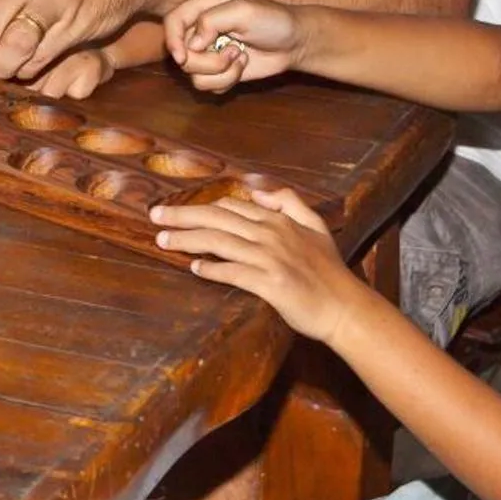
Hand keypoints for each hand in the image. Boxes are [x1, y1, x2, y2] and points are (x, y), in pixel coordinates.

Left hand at [152, 187, 366, 343]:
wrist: (346, 308)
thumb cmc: (330, 271)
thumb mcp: (315, 227)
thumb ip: (290, 203)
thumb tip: (259, 192)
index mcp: (279, 221)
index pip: (231, 206)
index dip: (202, 206)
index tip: (177, 210)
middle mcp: (272, 234)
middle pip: (218, 218)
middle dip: (183, 215)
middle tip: (154, 216)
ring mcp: (271, 258)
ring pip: (220, 242)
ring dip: (188, 240)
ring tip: (164, 241)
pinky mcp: (271, 283)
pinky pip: (234, 272)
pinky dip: (212, 269)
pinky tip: (194, 269)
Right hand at [164, 0, 302, 92]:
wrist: (295, 42)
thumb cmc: (272, 20)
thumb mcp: (244, 11)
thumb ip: (212, 20)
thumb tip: (191, 45)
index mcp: (202, 5)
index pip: (172, 21)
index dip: (172, 41)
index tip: (184, 57)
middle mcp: (200, 28)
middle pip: (181, 54)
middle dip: (207, 61)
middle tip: (233, 52)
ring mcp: (207, 51)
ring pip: (193, 74)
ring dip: (220, 71)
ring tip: (240, 57)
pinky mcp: (217, 71)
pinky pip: (206, 85)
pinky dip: (226, 81)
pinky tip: (242, 66)